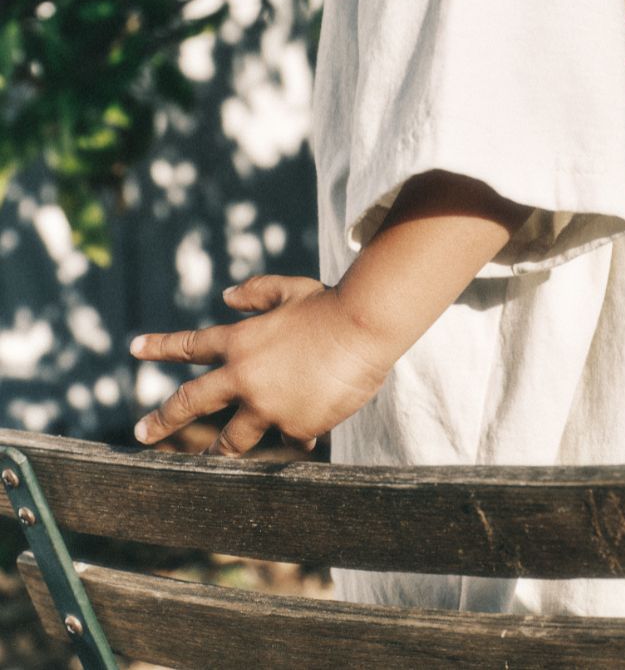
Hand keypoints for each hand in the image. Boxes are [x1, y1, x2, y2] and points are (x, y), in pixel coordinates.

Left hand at [129, 274, 388, 456]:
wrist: (365, 327)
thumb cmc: (330, 303)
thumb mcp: (289, 288)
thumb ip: (255, 292)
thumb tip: (226, 297)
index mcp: (240, 341)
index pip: (190, 346)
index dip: (160, 347)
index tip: (134, 348)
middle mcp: (245, 378)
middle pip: (190, 403)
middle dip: (162, 419)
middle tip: (141, 433)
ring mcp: (267, 407)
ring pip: (232, 440)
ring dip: (219, 452)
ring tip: (209, 461)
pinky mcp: (295, 426)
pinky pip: (290, 437)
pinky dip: (297, 432)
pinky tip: (308, 434)